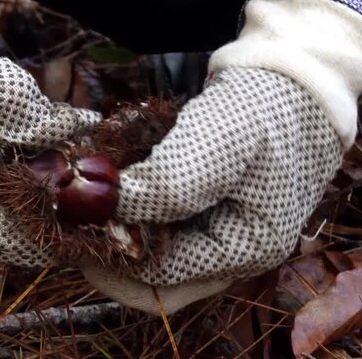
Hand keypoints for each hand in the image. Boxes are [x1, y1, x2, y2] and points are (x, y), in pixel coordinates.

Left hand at [82, 0, 361, 314]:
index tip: (74, 220)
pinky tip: (113, 184)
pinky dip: (132, 210)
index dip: (113, 252)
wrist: (290, 82)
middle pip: (155, 280)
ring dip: (117, 231)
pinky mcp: (203, 214)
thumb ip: (170, 183)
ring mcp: (216, 235)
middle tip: (71, 224)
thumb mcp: (220, 141)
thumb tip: (109, 208)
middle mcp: (230, 255)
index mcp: (245, 249)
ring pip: (152, 255)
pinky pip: (158, 227)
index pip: (162, 276)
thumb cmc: (264, 110)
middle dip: (110, 254)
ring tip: (87, 200)